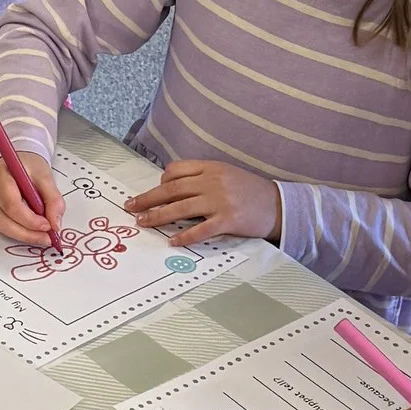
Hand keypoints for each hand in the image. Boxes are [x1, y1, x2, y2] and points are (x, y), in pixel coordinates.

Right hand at [0, 151, 59, 246]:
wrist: (16, 162)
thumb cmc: (28, 166)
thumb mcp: (45, 176)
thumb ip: (53, 200)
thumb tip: (55, 224)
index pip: (11, 204)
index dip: (30, 219)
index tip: (47, 226)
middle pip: (2, 220)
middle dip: (27, 233)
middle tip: (46, 237)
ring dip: (22, 235)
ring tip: (40, 236)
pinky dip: (15, 232)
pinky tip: (29, 230)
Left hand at [125, 159, 280, 243]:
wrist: (279, 205)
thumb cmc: (250, 191)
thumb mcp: (227, 175)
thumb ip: (203, 178)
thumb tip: (173, 188)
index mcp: (211, 167)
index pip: (176, 170)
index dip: (160, 182)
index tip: (152, 193)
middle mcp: (213, 181)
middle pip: (172, 189)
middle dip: (148, 199)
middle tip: (131, 207)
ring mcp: (220, 200)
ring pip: (181, 208)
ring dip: (158, 216)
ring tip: (143, 222)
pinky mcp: (228, 219)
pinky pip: (201, 229)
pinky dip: (185, 235)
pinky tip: (173, 241)